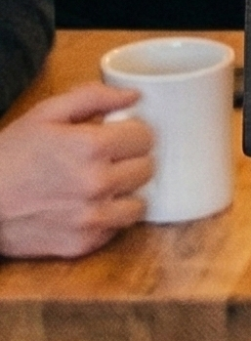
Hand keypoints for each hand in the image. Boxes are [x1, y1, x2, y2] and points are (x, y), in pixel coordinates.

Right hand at [0, 86, 152, 258]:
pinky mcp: (82, 244)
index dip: (132, 134)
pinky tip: (87, 208)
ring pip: (138, 204)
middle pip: (147, 169)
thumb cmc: (9, 156)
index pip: (146, 137)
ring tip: (101, 186)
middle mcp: (98, 184)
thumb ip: (93, 97)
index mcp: (93, 147)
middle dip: (131, 161)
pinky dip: (107, 219)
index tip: (117, 137)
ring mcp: (91, 218)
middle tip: (108, 161)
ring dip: (124, 194)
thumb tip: (133, 96)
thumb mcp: (45, 114)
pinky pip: (116, 230)